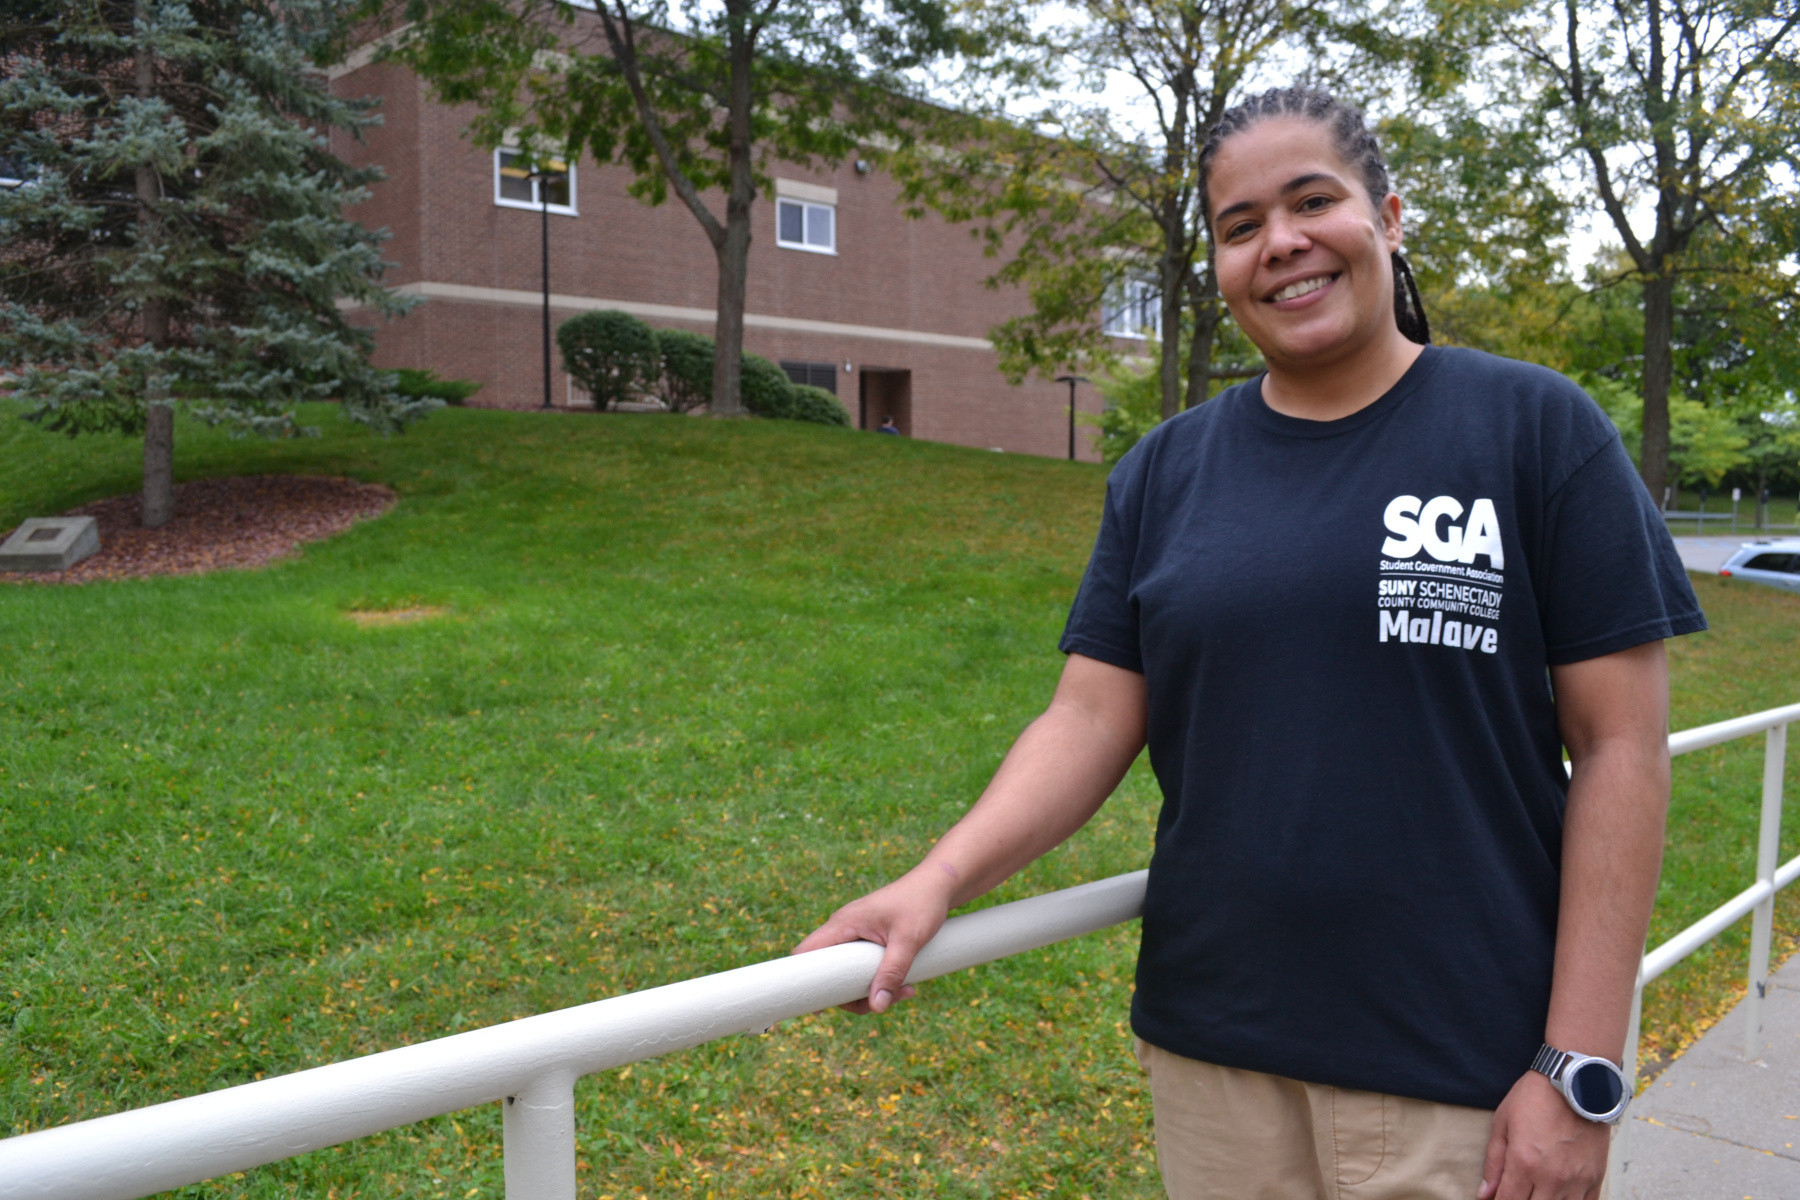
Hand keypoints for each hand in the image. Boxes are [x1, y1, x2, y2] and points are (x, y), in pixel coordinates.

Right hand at [791, 864, 958, 1013]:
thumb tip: (877, 1007)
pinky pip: (864, 968)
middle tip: (882, 1002)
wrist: (939, 884)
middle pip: (829, 973)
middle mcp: (845, 929)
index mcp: (844, 923)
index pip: (806, 952)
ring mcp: (857, 934)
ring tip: (906, 991)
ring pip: (850, 974)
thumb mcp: (908, 941)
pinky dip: (880, 979)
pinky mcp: (870, 940)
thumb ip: (892, 972)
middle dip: (853, 995)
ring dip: (872, 990)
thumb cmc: (922, 903)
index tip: (819, 1007)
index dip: (805, 979)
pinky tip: (905, 984)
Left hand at [1478, 1071, 1609, 1199]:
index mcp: (1524, 1163)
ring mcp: (1576, 1180)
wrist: (1575, 1083)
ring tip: (1536, 1192)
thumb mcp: (1503, 1123)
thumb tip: (1484, 1193)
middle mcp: (1551, 1177)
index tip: (1496, 1199)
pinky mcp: (1595, 1178)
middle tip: (1517, 1191)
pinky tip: (1559, 1196)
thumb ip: (1493, 1162)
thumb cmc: (1535, 1098)